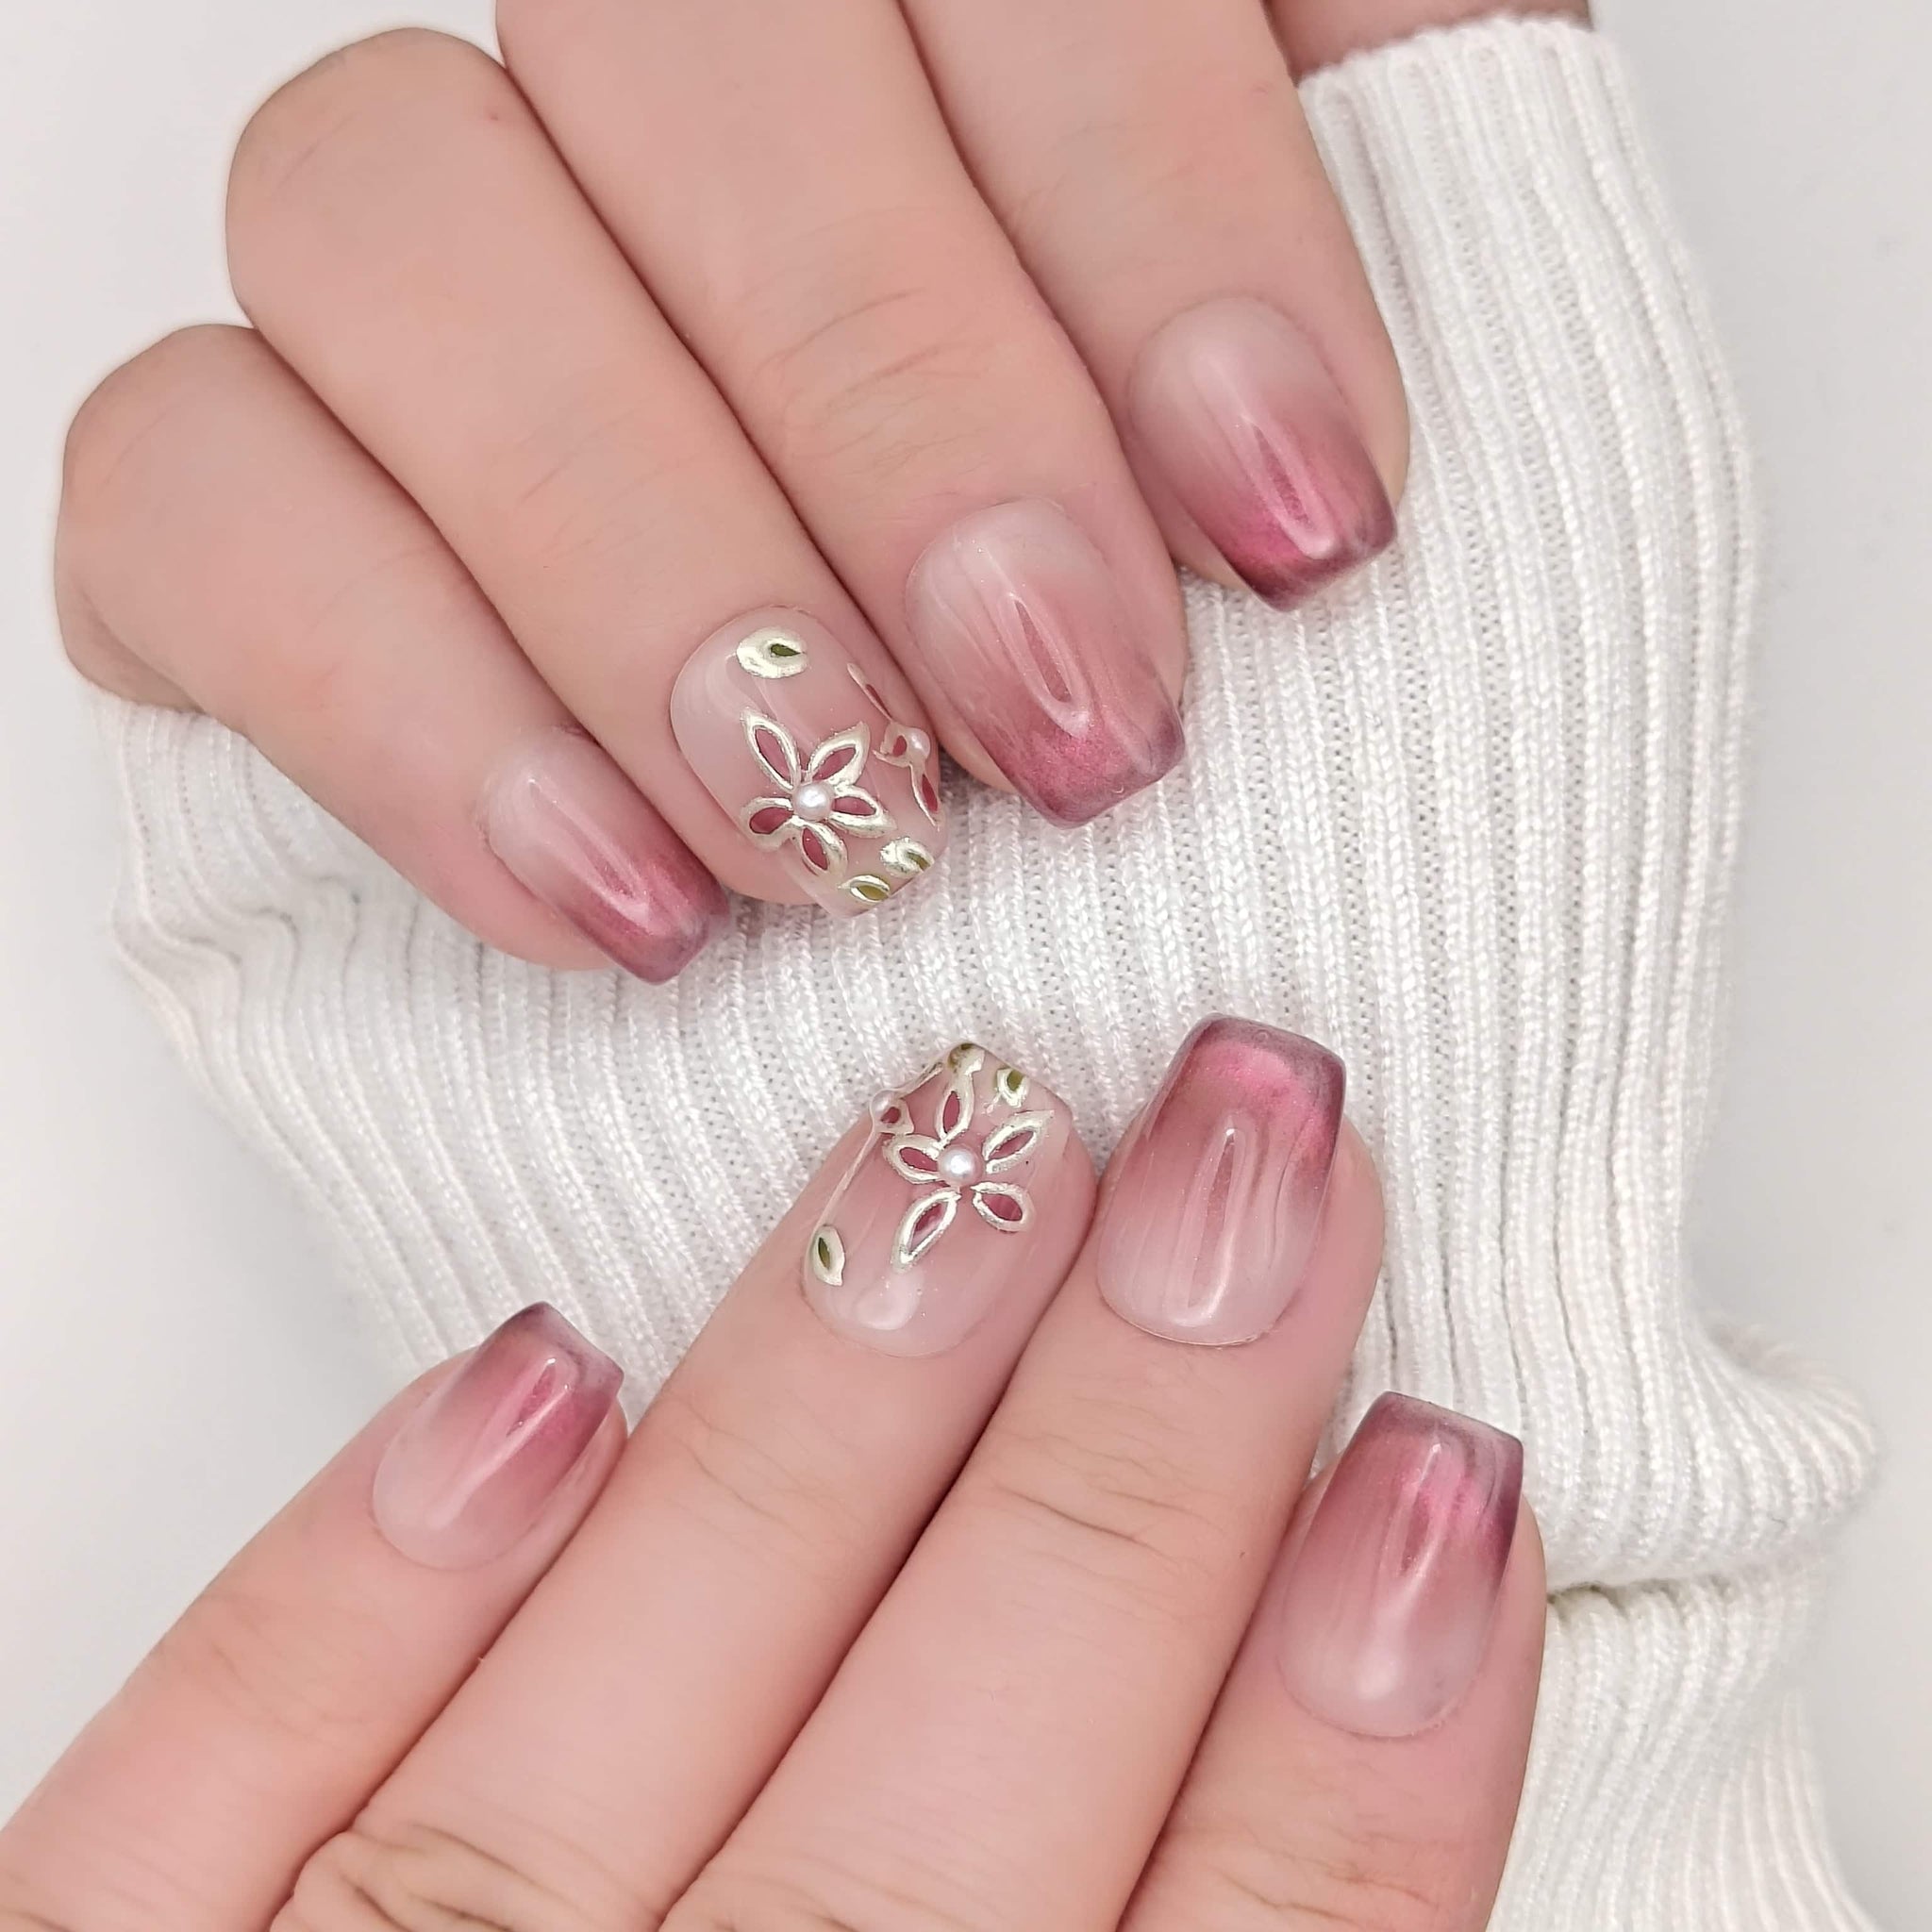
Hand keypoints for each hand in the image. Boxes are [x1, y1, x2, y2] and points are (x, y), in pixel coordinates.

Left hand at [0, 1021, 1541, 1931]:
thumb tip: (1338, 1697)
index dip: (1355, 1735)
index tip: (1449, 1463)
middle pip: (951, 1814)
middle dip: (1141, 1453)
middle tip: (1259, 1146)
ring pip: (613, 1745)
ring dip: (822, 1422)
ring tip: (973, 1138)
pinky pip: (211, 1798)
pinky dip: (359, 1592)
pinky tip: (533, 1370)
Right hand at [58, 0, 1574, 979]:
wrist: (1054, 1060)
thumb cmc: (1292, 791)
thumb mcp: (1481, 526)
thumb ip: (1448, 270)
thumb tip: (1420, 109)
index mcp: (979, 52)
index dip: (1159, 190)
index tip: (1299, 521)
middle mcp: (673, 120)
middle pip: (670, 35)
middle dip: (896, 397)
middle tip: (1071, 722)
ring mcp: (436, 303)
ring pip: (378, 202)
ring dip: (642, 547)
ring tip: (846, 841)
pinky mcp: (239, 518)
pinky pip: (182, 486)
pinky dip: (405, 699)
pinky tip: (629, 894)